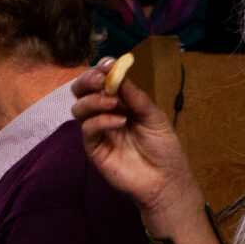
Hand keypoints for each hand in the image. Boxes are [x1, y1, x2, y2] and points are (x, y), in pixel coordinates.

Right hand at [75, 60, 202, 236]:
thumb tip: (118, 73)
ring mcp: (98, 131)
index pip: (101, 81)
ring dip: (93, 100)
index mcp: (120, 102)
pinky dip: (101, 120)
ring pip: (79, 108)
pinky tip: (119, 121)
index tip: (108, 64)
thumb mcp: (154, 116)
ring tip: (113, 103)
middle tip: (100, 80)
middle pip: (81, 91)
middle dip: (87, 80)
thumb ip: (135, 96)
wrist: (165, 180)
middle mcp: (104, 113)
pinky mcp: (94, 149)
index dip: (100, 70)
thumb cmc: (163, 148)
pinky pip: (87, 129)